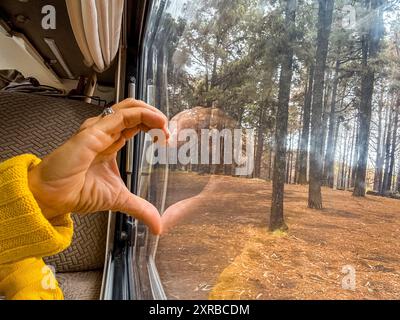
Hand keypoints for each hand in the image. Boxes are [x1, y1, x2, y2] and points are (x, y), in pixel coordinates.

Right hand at [28, 99, 168, 234]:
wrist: (52, 197)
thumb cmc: (75, 192)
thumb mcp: (119, 199)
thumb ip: (140, 208)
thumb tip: (157, 225)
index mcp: (110, 143)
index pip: (136, 124)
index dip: (154, 126)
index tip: (167, 138)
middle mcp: (105, 133)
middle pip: (135, 111)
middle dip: (156, 117)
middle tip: (169, 132)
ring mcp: (99, 129)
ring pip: (129, 107)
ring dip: (152, 113)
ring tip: (165, 126)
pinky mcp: (93, 132)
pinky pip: (122, 115)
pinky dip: (143, 115)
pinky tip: (156, 123)